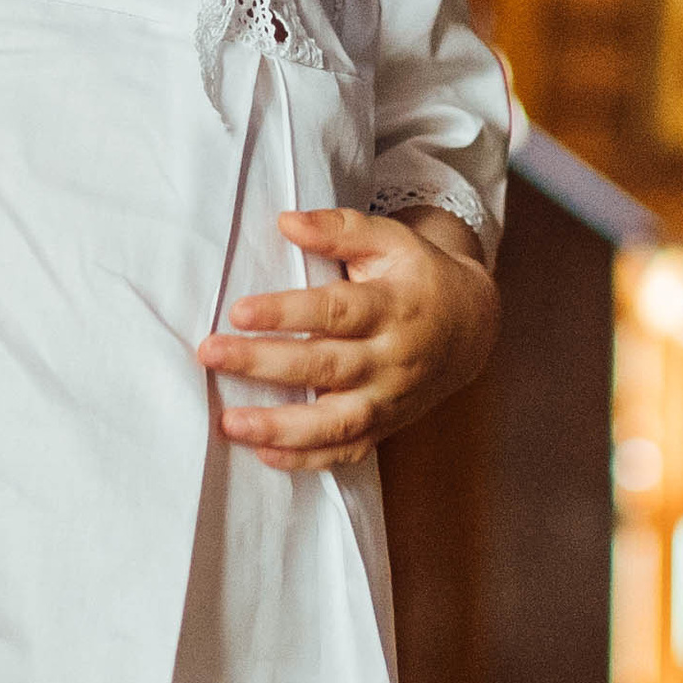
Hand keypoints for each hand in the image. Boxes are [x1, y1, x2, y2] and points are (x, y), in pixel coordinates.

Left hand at [197, 206, 498, 472]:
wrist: (472, 328)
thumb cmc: (418, 277)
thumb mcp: (391, 241)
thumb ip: (341, 228)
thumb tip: (287, 221)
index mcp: (394, 307)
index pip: (337, 311)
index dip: (287, 312)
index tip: (238, 311)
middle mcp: (392, 359)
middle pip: (326, 366)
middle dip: (264, 364)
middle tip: (211, 354)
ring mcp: (389, 400)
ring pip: (336, 422)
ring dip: (281, 428)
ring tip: (230, 423)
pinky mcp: (385, 427)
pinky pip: (346, 452)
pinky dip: (306, 461)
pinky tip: (263, 454)